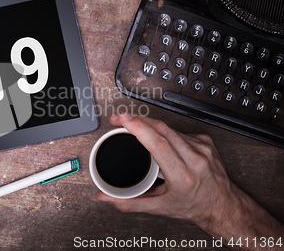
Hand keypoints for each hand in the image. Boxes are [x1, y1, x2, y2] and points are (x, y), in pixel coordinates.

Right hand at [97, 113, 283, 249]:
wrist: (222, 205)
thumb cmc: (193, 205)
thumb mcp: (159, 208)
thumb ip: (128, 202)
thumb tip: (105, 196)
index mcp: (182, 176)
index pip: (159, 144)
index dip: (139, 128)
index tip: (124, 120)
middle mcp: (195, 159)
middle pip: (162, 129)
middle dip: (137, 120)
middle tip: (119, 118)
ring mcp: (202, 147)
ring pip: (169, 127)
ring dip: (148, 123)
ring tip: (132, 125)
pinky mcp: (205, 141)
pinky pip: (178, 130)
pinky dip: (164, 131)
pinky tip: (158, 137)